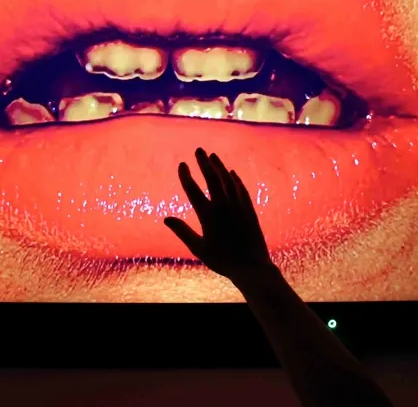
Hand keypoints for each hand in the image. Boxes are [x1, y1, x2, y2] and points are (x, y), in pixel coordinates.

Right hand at [164, 148, 274, 284]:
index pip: (193, 190)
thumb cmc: (222, 261)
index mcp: (208, 216)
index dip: (186, 176)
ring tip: (212, 156)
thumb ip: (182, 231)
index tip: (182, 164)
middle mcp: (223, 207)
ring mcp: (238, 206)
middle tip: (198, 150)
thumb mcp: (198, 248)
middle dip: (204, 163)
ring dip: (220, 167)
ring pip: (228, 181)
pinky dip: (235, 180)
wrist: (252, 267)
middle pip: (212, 179)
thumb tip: (166, 219)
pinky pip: (241, 190)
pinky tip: (232, 173)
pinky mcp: (249, 210)